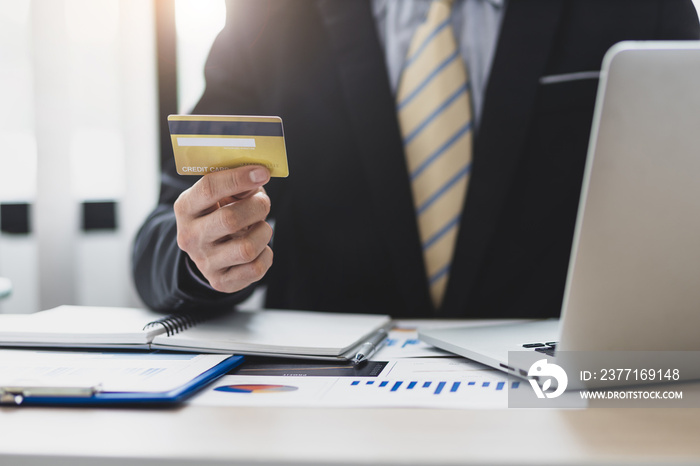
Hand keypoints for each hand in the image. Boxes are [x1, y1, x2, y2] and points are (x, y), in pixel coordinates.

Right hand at [174, 166, 272, 292]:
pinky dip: (265, 254)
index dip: (239, 178)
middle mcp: (190, 237)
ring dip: (264, 232)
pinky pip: (256, 268)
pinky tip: (259, 248)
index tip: (262, 173)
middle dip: (257, 207)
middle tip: (263, 203)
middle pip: (230, 219)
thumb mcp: (221, 195)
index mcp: (186, 208)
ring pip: (247, 248)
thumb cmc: (220, 213)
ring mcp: (205, 262)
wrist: (209, 251)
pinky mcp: (221, 281)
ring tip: (260, 227)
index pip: (209, 188)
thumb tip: (258, 177)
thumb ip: (238, 185)